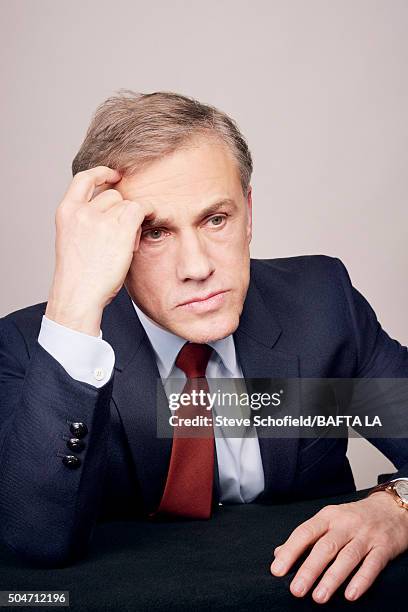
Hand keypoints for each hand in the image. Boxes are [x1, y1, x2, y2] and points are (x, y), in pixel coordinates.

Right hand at [46, 166, 153, 335]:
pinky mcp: (119, 228)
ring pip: (128, 206)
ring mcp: (100, 218)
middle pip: (113, 196)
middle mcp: (82, 211)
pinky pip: (140, 211)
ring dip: (131, 223)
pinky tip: (134, 243)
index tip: (114, 175)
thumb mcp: (74, 240)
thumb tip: (113, 209)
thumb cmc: (79, 277)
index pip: (84, 179)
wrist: (79, 295)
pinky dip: (143, 221)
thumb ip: (87, 221)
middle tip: (118, 239)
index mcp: (66, 212)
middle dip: (120, 213)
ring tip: (123, 247)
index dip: (102, 173)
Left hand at [270, 491, 407, 602]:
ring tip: (318, 597)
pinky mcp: (384, 547)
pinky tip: (350, 595)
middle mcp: (345, 524)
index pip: (305, 532)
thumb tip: (279, 553)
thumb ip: (306, 537)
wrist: (391, 508)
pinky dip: (361, 580)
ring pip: (347, 557)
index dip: (290, 551)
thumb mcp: (329, 520)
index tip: (277, 570)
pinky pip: (372, 565)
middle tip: (296, 590)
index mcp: (327, 516)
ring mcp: (365, 535)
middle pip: (325, 547)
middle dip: (309, 569)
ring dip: (332, 578)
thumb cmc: (354, 518)